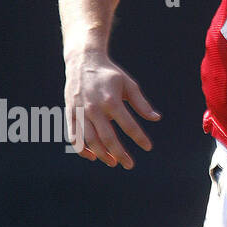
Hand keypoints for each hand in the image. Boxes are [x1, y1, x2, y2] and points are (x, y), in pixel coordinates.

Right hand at [64, 52, 160, 168]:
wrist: (82, 61)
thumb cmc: (109, 75)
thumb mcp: (128, 85)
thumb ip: (141, 103)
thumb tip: (156, 118)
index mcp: (111, 100)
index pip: (128, 125)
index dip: (139, 138)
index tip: (148, 147)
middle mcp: (94, 108)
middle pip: (108, 138)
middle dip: (120, 154)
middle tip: (129, 165)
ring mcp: (80, 112)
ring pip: (90, 141)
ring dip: (102, 155)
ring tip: (113, 163)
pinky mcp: (70, 113)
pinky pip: (74, 136)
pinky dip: (82, 149)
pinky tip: (93, 156)